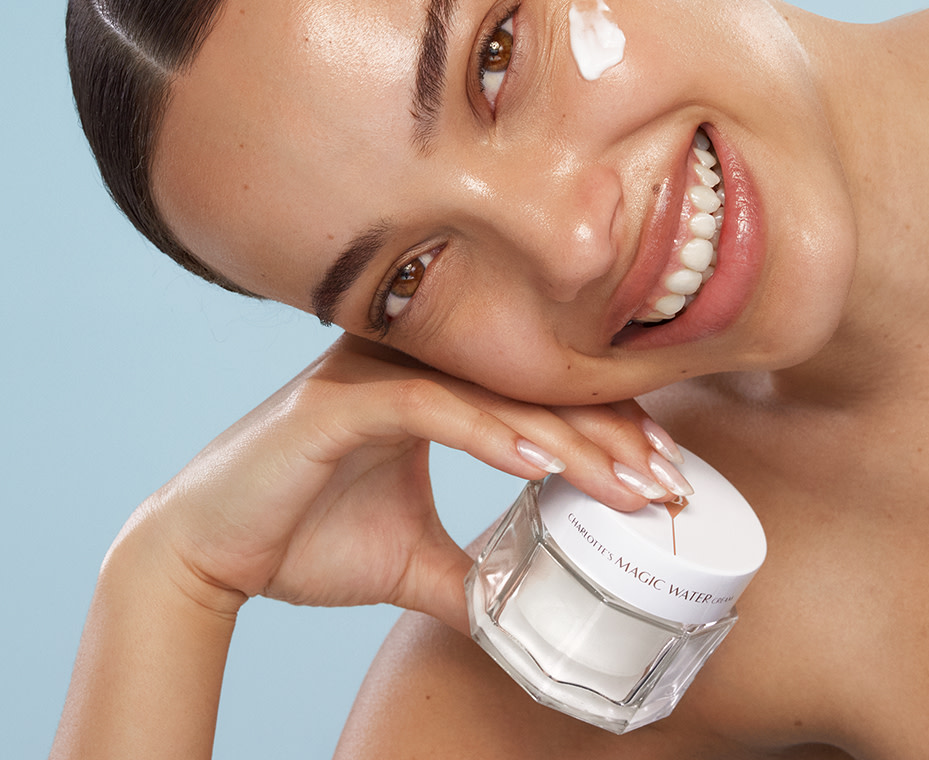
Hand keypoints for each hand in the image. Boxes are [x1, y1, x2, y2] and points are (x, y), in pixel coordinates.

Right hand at [121, 335, 687, 630]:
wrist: (206, 549)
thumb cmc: (301, 537)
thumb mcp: (409, 559)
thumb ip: (470, 573)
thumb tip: (524, 614)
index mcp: (427, 387)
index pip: (532, 396)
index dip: (601, 429)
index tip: (659, 473)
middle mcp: (407, 366)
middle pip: (528, 386)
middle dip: (607, 434)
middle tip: (670, 481)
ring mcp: (371, 374)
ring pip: (492, 392)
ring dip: (568, 438)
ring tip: (631, 482)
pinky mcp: (338, 399)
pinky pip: (431, 406)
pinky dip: (490, 434)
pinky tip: (542, 464)